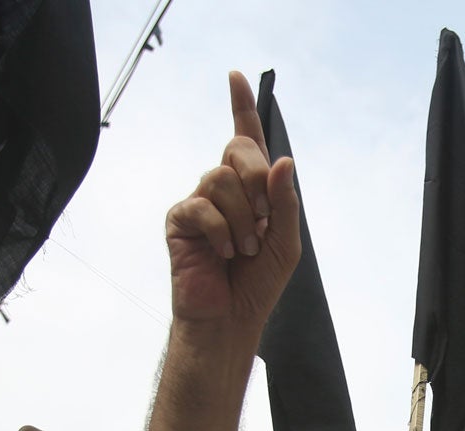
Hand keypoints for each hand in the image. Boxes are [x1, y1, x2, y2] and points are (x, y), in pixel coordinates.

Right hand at [165, 72, 302, 329]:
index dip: (241, 107)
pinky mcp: (179, 219)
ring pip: (219, 178)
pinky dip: (222, 232)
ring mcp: (199, 201)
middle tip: (264, 221)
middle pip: (237, 149)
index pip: (245, 139)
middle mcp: (223, 189)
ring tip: (244, 249)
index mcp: (250, 190)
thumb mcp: (285, 243)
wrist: (229, 319)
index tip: (236, 77)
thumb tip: (283, 160)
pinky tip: (225, 255)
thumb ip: (285, 203)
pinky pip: (201, 206)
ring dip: (242, 217)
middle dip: (257, 180)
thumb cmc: (258, 283)